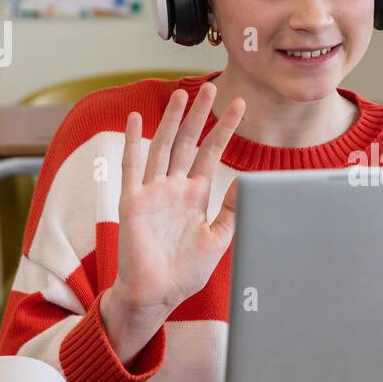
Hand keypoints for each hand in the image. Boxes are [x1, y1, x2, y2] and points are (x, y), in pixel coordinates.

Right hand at [115, 83, 246, 312]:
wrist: (157, 294)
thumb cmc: (185, 271)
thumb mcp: (218, 239)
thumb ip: (233, 211)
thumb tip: (250, 182)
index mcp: (195, 195)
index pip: (211, 153)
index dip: (225, 129)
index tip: (240, 107)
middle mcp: (174, 188)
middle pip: (187, 142)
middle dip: (199, 115)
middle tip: (211, 87)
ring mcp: (152, 192)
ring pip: (163, 147)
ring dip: (171, 120)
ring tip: (181, 94)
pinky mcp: (133, 202)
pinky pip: (132, 167)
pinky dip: (133, 142)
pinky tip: (137, 119)